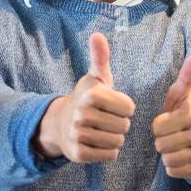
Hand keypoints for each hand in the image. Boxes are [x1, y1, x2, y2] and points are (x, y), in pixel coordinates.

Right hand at [35, 31, 134, 161]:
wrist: (60, 123)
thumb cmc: (87, 99)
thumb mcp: (95, 77)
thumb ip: (100, 57)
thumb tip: (97, 35)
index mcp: (91, 95)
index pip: (129, 108)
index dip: (125, 108)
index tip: (113, 105)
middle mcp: (82, 114)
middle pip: (124, 126)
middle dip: (120, 124)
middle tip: (106, 120)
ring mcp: (78, 135)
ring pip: (118, 142)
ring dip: (115, 138)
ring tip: (102, 130)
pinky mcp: (78, 154)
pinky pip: (110, 155)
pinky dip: (108, 151)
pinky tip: (98, 142)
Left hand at [152, 54, 190, 177]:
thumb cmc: (185, 112)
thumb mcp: (181, 94)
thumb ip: (186, 76)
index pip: (157, 128)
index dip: (158, 125)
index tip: (168, 121)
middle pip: (161, 146)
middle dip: (161, 141)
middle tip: (170, 135)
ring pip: (169, 161)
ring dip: (166, 155)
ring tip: (174, 146)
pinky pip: (176, 172)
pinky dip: (173, 167)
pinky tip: (179, 157)